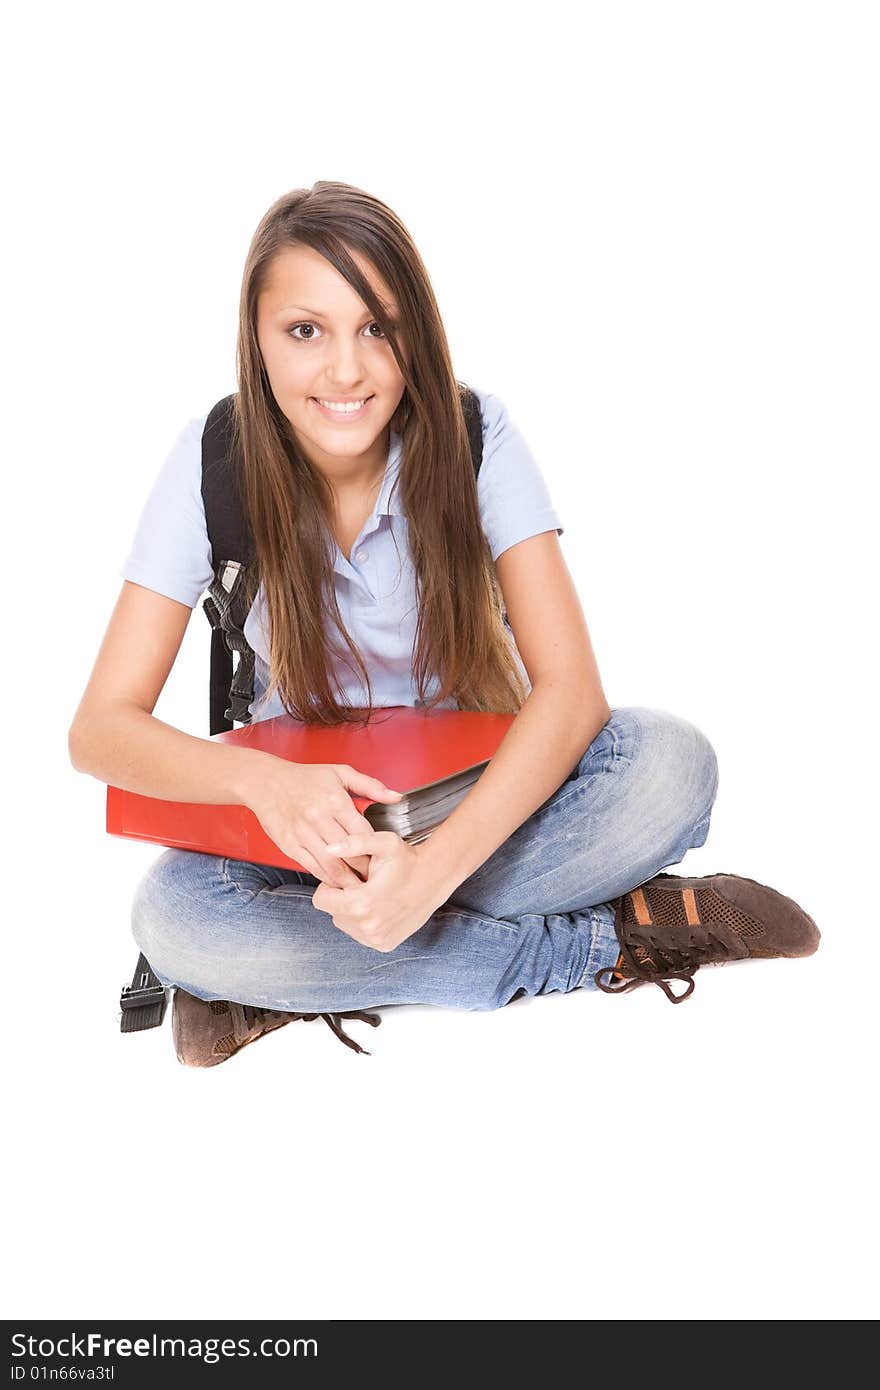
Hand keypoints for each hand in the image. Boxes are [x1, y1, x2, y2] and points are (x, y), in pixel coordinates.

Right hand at [243, 756, 403, 887]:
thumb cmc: (305, 778)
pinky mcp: (290, 846)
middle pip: (349, 853)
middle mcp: (319, 818)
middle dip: (364, 870)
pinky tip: (337, 883)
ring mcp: (303, 834)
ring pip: (330, 865)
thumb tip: (397, 797)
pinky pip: (312, 867)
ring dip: (347, 880)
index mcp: (335, 801)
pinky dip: (326, 878)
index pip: (362, 833)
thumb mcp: (341, 773)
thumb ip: (371, 786)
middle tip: (377, 881)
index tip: (385, 861)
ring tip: (360, 889)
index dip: (375, 851)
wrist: (266, 782)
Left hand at [311, 833, 448, 951]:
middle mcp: (367, 926)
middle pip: (333, 913)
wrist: (434, 878)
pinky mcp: (384, 945)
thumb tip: (328, 848)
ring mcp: (376, 938)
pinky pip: (361, 935)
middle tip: (362, 886)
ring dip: (352, 912)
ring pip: (345, 925)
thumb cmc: (408, 860)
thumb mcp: (383, 844)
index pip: (321, 900)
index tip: (347, 879)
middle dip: (342, 899)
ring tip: (372, 896)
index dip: (329, 887)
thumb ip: (354, 843)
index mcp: (360, 903)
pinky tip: (379, 909)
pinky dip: (365, 923)